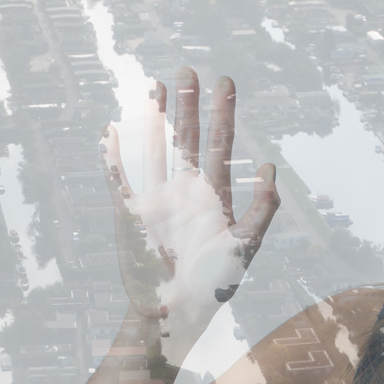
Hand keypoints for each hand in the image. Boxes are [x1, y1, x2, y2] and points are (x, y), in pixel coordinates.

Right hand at [102, 68, 278, 350]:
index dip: (223, 114)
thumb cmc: (215, 286)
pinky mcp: (130, 214)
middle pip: (187, 138)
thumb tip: (271, 170)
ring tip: (155, 85)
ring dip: (154, 118)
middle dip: (189, 105)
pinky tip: (111, 130)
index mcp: (215, 196)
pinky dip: (114, 155)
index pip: (220, 145)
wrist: (175, 313)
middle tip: (190, 69)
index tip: (225, 83)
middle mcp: (186, 192)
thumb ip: (261, 210)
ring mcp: (157, 200)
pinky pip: (120, 178)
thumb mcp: (245, 246)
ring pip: (155, 149)